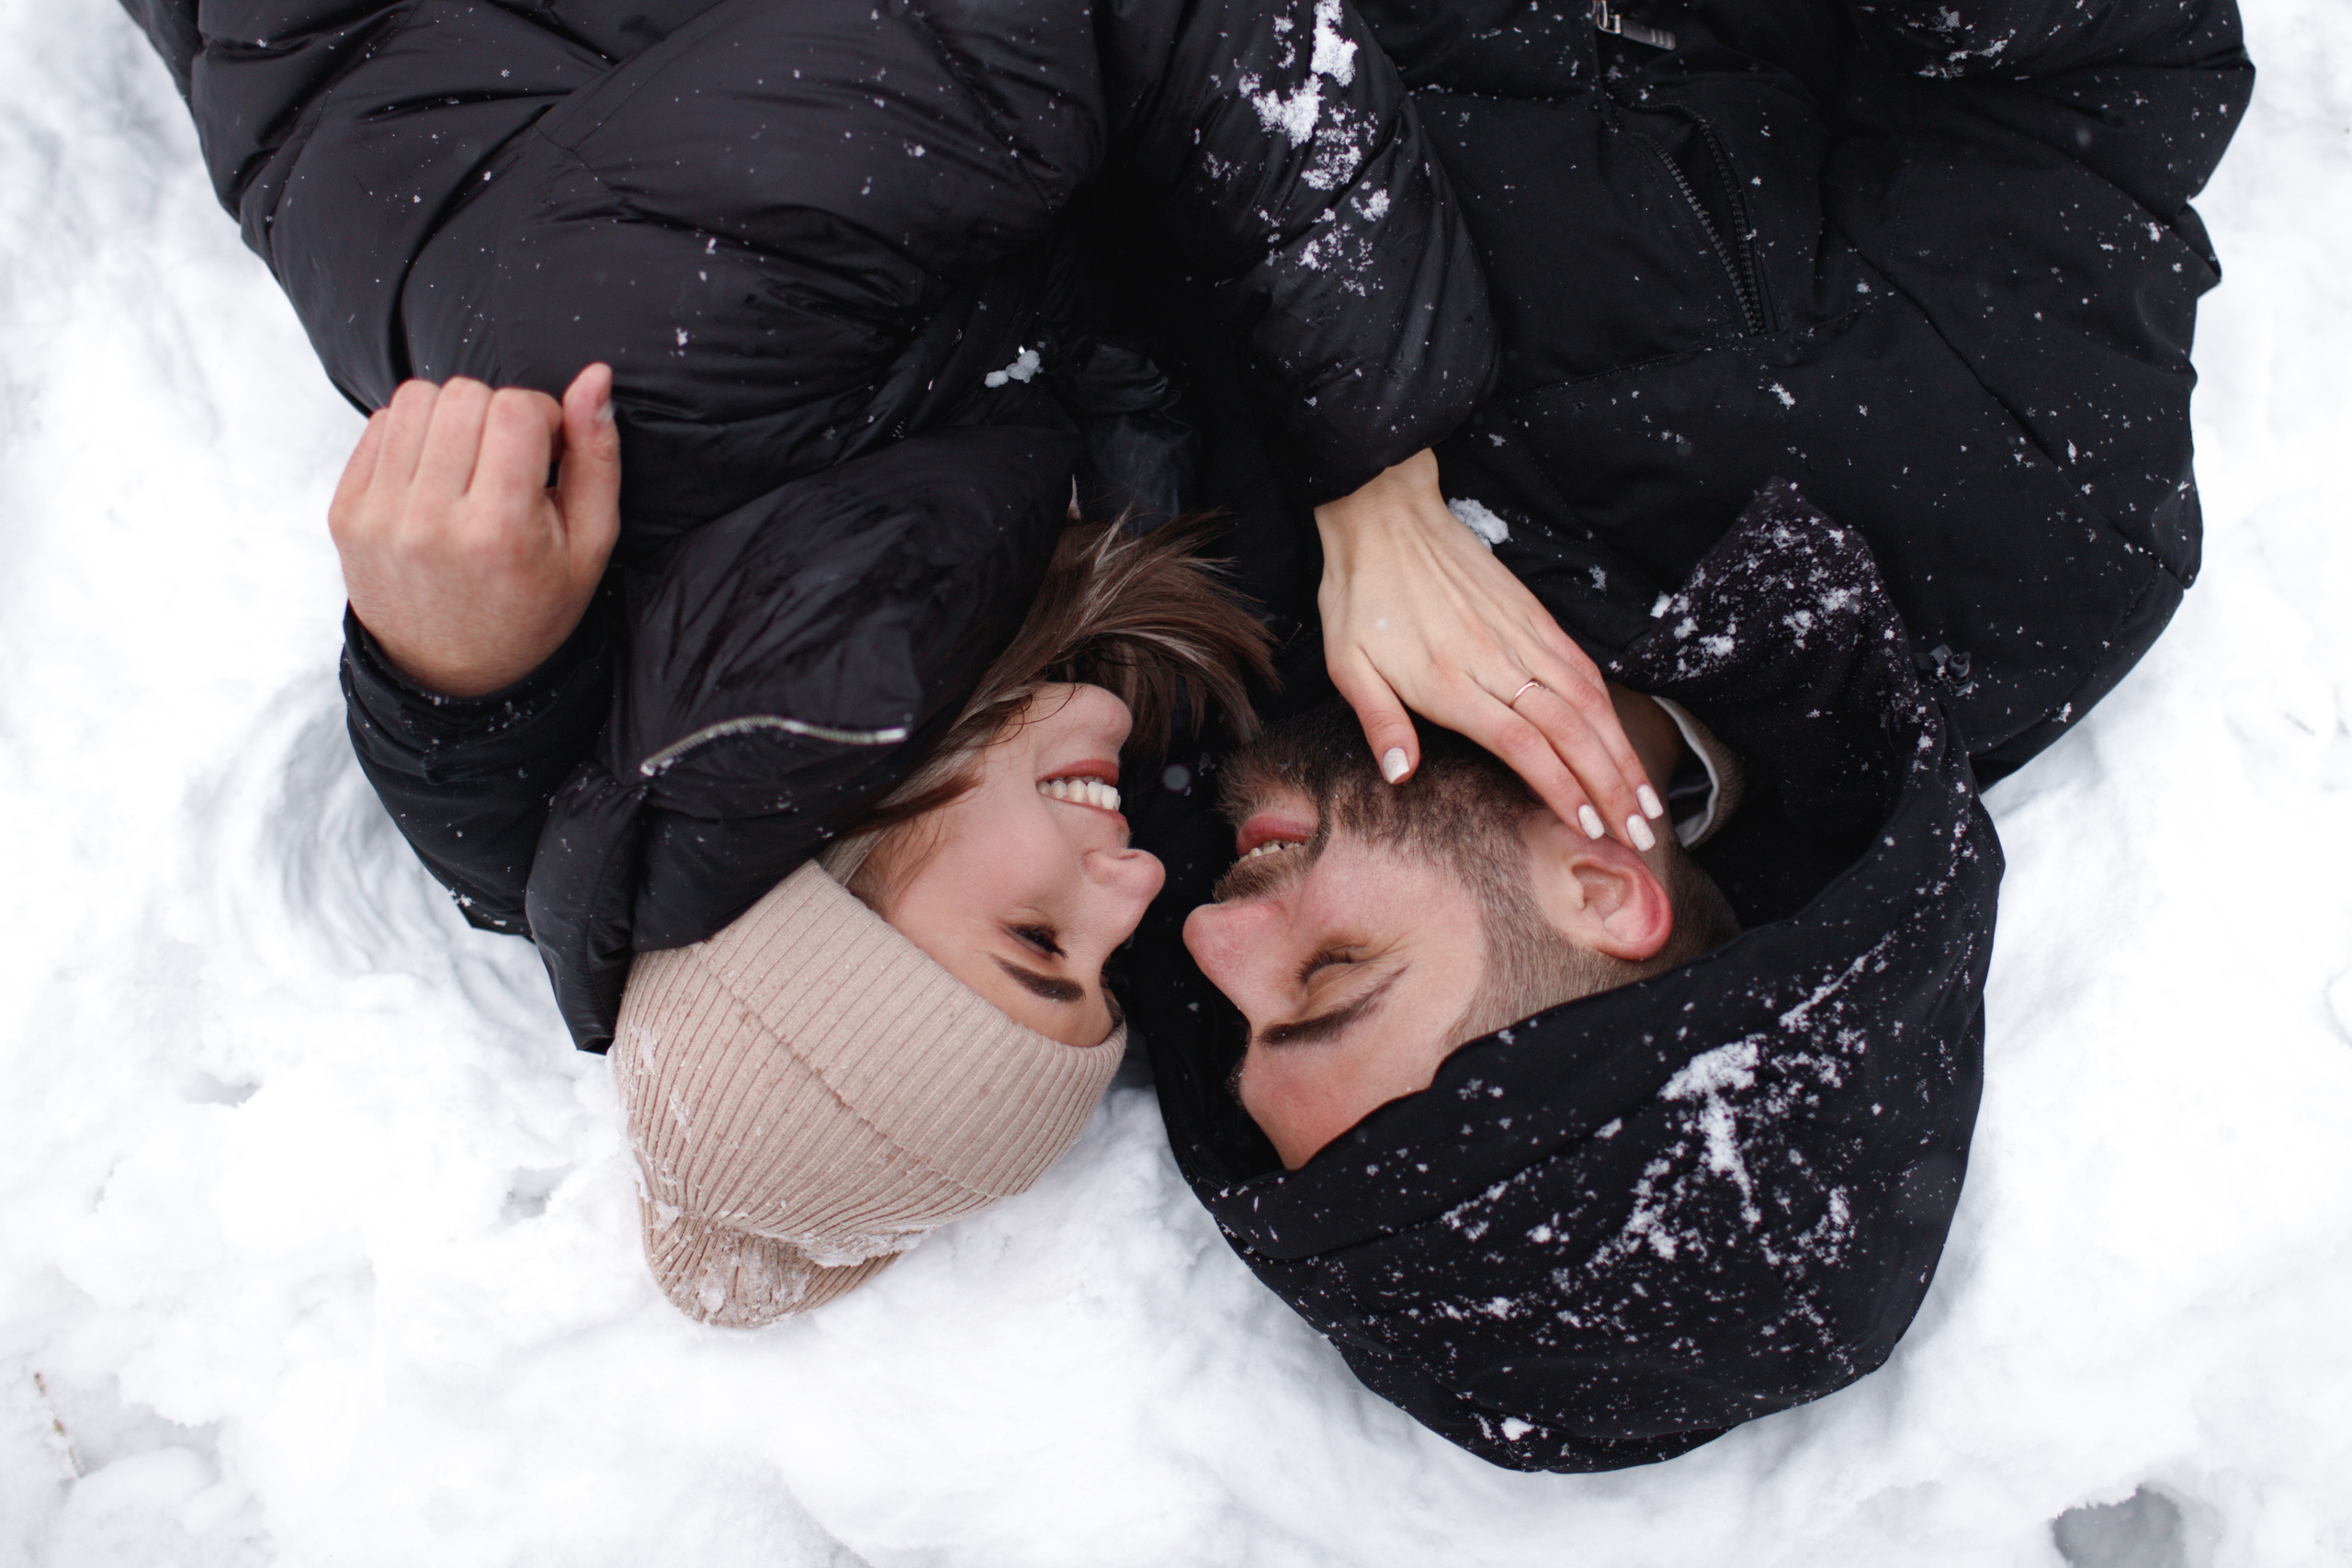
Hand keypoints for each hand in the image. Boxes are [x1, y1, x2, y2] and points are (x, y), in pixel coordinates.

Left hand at [329, 365, 620, 697]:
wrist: (452, 674)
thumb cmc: (531, 611)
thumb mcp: (590, 547)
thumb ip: (597, 458)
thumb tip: (595, 377)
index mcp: (498, 532)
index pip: (515, 409)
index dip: (542, 416)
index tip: (547, 452)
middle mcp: (429, 521)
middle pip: (465, 394)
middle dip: (497, 414)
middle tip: (509, 461)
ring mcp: (378, 516)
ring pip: (417, 398)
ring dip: (452, 417)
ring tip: (470, 464)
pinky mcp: (345, 512)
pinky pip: (379, 424)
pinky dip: (414, 435)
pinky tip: (436, 477)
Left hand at [1314, 449, 1664, 848]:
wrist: (1385, 516)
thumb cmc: (1361, 597)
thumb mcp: (1347, 664)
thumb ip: (1379, 721)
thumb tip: (1400, 775)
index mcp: (1452, 682)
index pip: (1524, 746)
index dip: (1562, 788)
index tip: (1590, 826)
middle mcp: (1497, 662)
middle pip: (1571, 732)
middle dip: (1612, 787)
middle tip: (1641, 834)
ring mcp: (1522, 637)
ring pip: (1588, 702)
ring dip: (1622, 754)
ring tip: (1647, 800)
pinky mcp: (1533, 616)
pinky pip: (1582, 667)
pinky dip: (1610, 707)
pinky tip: (1623, 737)